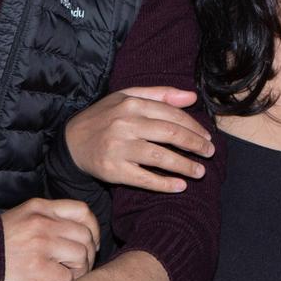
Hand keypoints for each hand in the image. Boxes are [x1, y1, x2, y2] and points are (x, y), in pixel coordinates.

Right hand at [1, 197, 99, 280]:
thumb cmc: (2, 238)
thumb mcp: (25, 215)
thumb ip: (52, 216)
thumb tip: (86, 232)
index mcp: (40, 207)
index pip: (82, 210)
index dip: (93, 227)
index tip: (90, 241)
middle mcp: (42, 223)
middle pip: (85, 235)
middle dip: (87, 253)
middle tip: (80, 264)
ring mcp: (40, 245)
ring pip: (80, 256)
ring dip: (79, 269)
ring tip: (67, 273)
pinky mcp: (36, 268)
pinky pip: (67, 277)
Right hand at [64, 86, 214, 192]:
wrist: (72, 141)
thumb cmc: (105, 117)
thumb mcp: (127, 97)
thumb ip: (161, 94)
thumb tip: (192, 96)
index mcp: (132, 104)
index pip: (172, 115)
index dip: (194, 127)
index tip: (207, 137)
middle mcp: (126, 124)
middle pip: (171, 135)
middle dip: (195, 145)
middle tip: (209, 154)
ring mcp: (119, 147)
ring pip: (160, 157)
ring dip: (185, 166)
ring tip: (200, 172)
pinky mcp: (113, 169)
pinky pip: (144, 178)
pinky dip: (164, 184)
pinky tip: (180, 186)